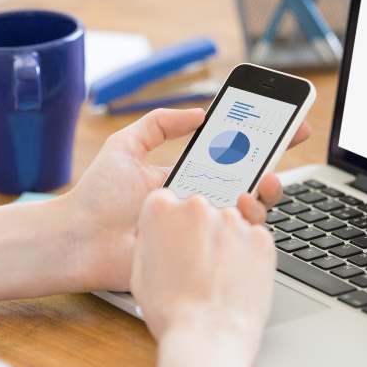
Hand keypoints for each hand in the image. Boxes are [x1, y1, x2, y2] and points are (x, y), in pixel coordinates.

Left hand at [64, 107, 309, 290]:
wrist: (78, 240)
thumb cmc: (96, 196)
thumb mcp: (124, 146)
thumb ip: (158, 124)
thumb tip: (200, 113)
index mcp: (185, 178)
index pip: (229, 157)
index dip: (257, 140)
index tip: (283, 122)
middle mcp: (198, 202)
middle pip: (247, 181)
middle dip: (272, 160)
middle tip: (288, 142)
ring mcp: (200, 228)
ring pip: (246, 210)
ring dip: (265, 190)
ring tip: (268, 177)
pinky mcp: (198, 253)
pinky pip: (231, 239)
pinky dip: (247, 222)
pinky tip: (247, 205)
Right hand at [130, 190, 275, 362]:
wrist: (209, 336)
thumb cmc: (171, 312)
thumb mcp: (140, 272)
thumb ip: (150, 241)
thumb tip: (160, 233)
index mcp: (160, 210)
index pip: (166, 201)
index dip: (171, 224)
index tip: (176, 240)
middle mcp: (197, 206)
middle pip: (200, 210)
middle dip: (199, 232)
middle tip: (197, 264)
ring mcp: (232, 220)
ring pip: (229, 223)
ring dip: (225, 242)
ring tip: (217, 277)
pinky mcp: (260, 236)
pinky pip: (253, 239)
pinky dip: (248, 254)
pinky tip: (236, 278)